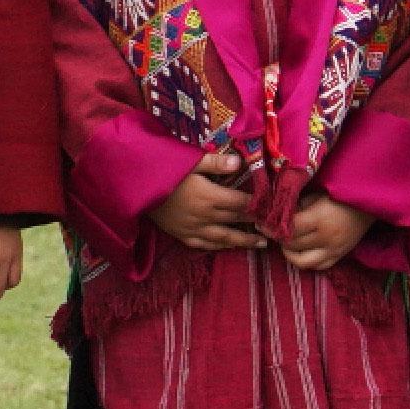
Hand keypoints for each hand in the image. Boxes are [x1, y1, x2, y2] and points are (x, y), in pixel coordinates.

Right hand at [144, 154, 269, 253]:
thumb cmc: (162, 170)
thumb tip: (240, 163)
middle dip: (256, 224)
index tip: (274, 208)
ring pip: (224, 238)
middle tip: (275, 228)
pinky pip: (204, 244)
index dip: (258, 206)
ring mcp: (193, 228)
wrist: (134, 188)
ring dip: (244, 241)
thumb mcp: (189, 161)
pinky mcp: (181, 235)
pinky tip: (228, 246)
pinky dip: (219, 247)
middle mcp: (204, 216)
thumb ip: (216, 163)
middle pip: (236, 220)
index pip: (241, 203)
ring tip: (260, 244)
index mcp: (209, 197)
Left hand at [277, 192, 367, 273]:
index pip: (288, 229)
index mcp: (319, 219)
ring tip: (285, 241)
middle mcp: (326, 239)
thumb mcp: (317, 194)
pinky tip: (300, 250)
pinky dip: (305, 261)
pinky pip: (317, 267)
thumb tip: (278, 214)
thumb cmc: (341, 194)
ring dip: (289, 252)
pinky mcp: (339, 256)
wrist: (370, 203)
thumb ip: (298, 206)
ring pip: (302, 262)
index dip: (271, 227)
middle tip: (271, 229)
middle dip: (277, 238)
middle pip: (292, 245)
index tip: (260, 223)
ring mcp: (333, 251)